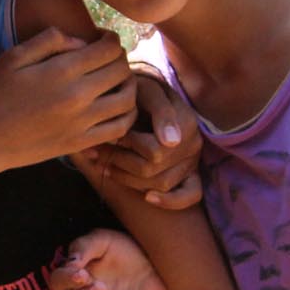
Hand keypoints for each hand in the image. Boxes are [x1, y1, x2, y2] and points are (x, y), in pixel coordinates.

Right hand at [0, 28, 136, 171]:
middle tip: (109, 57)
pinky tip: (118, 107)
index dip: (111, 39)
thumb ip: (48, 41)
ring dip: (129, 85)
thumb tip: (79, 41)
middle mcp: (78, 96)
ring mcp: (82, 122)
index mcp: (61, 71)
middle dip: (120, 59)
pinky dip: (127, 115)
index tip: (102, 38)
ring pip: (127, 99)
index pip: (108, 49)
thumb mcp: (12, 58)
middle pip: (121, 71)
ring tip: (117, 81)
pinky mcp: (81, 143)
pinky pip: (119, 128)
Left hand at [83, 72, 202, 207]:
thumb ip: (158, 111)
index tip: (109, 136)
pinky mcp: (191, 172)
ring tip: (104, 165)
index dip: (126, 147)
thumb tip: (170, 143)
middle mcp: (193, 143)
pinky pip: (191, 194)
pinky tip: (148, 198)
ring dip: (128, 179)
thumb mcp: (146, 91)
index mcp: (186, 122)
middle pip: (153, 170)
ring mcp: (192, 160)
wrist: (146, 90)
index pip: (154, 152)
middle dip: (119, 162)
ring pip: (161, 184)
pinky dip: (171, 201)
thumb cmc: (141, 89)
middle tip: (96, 153)